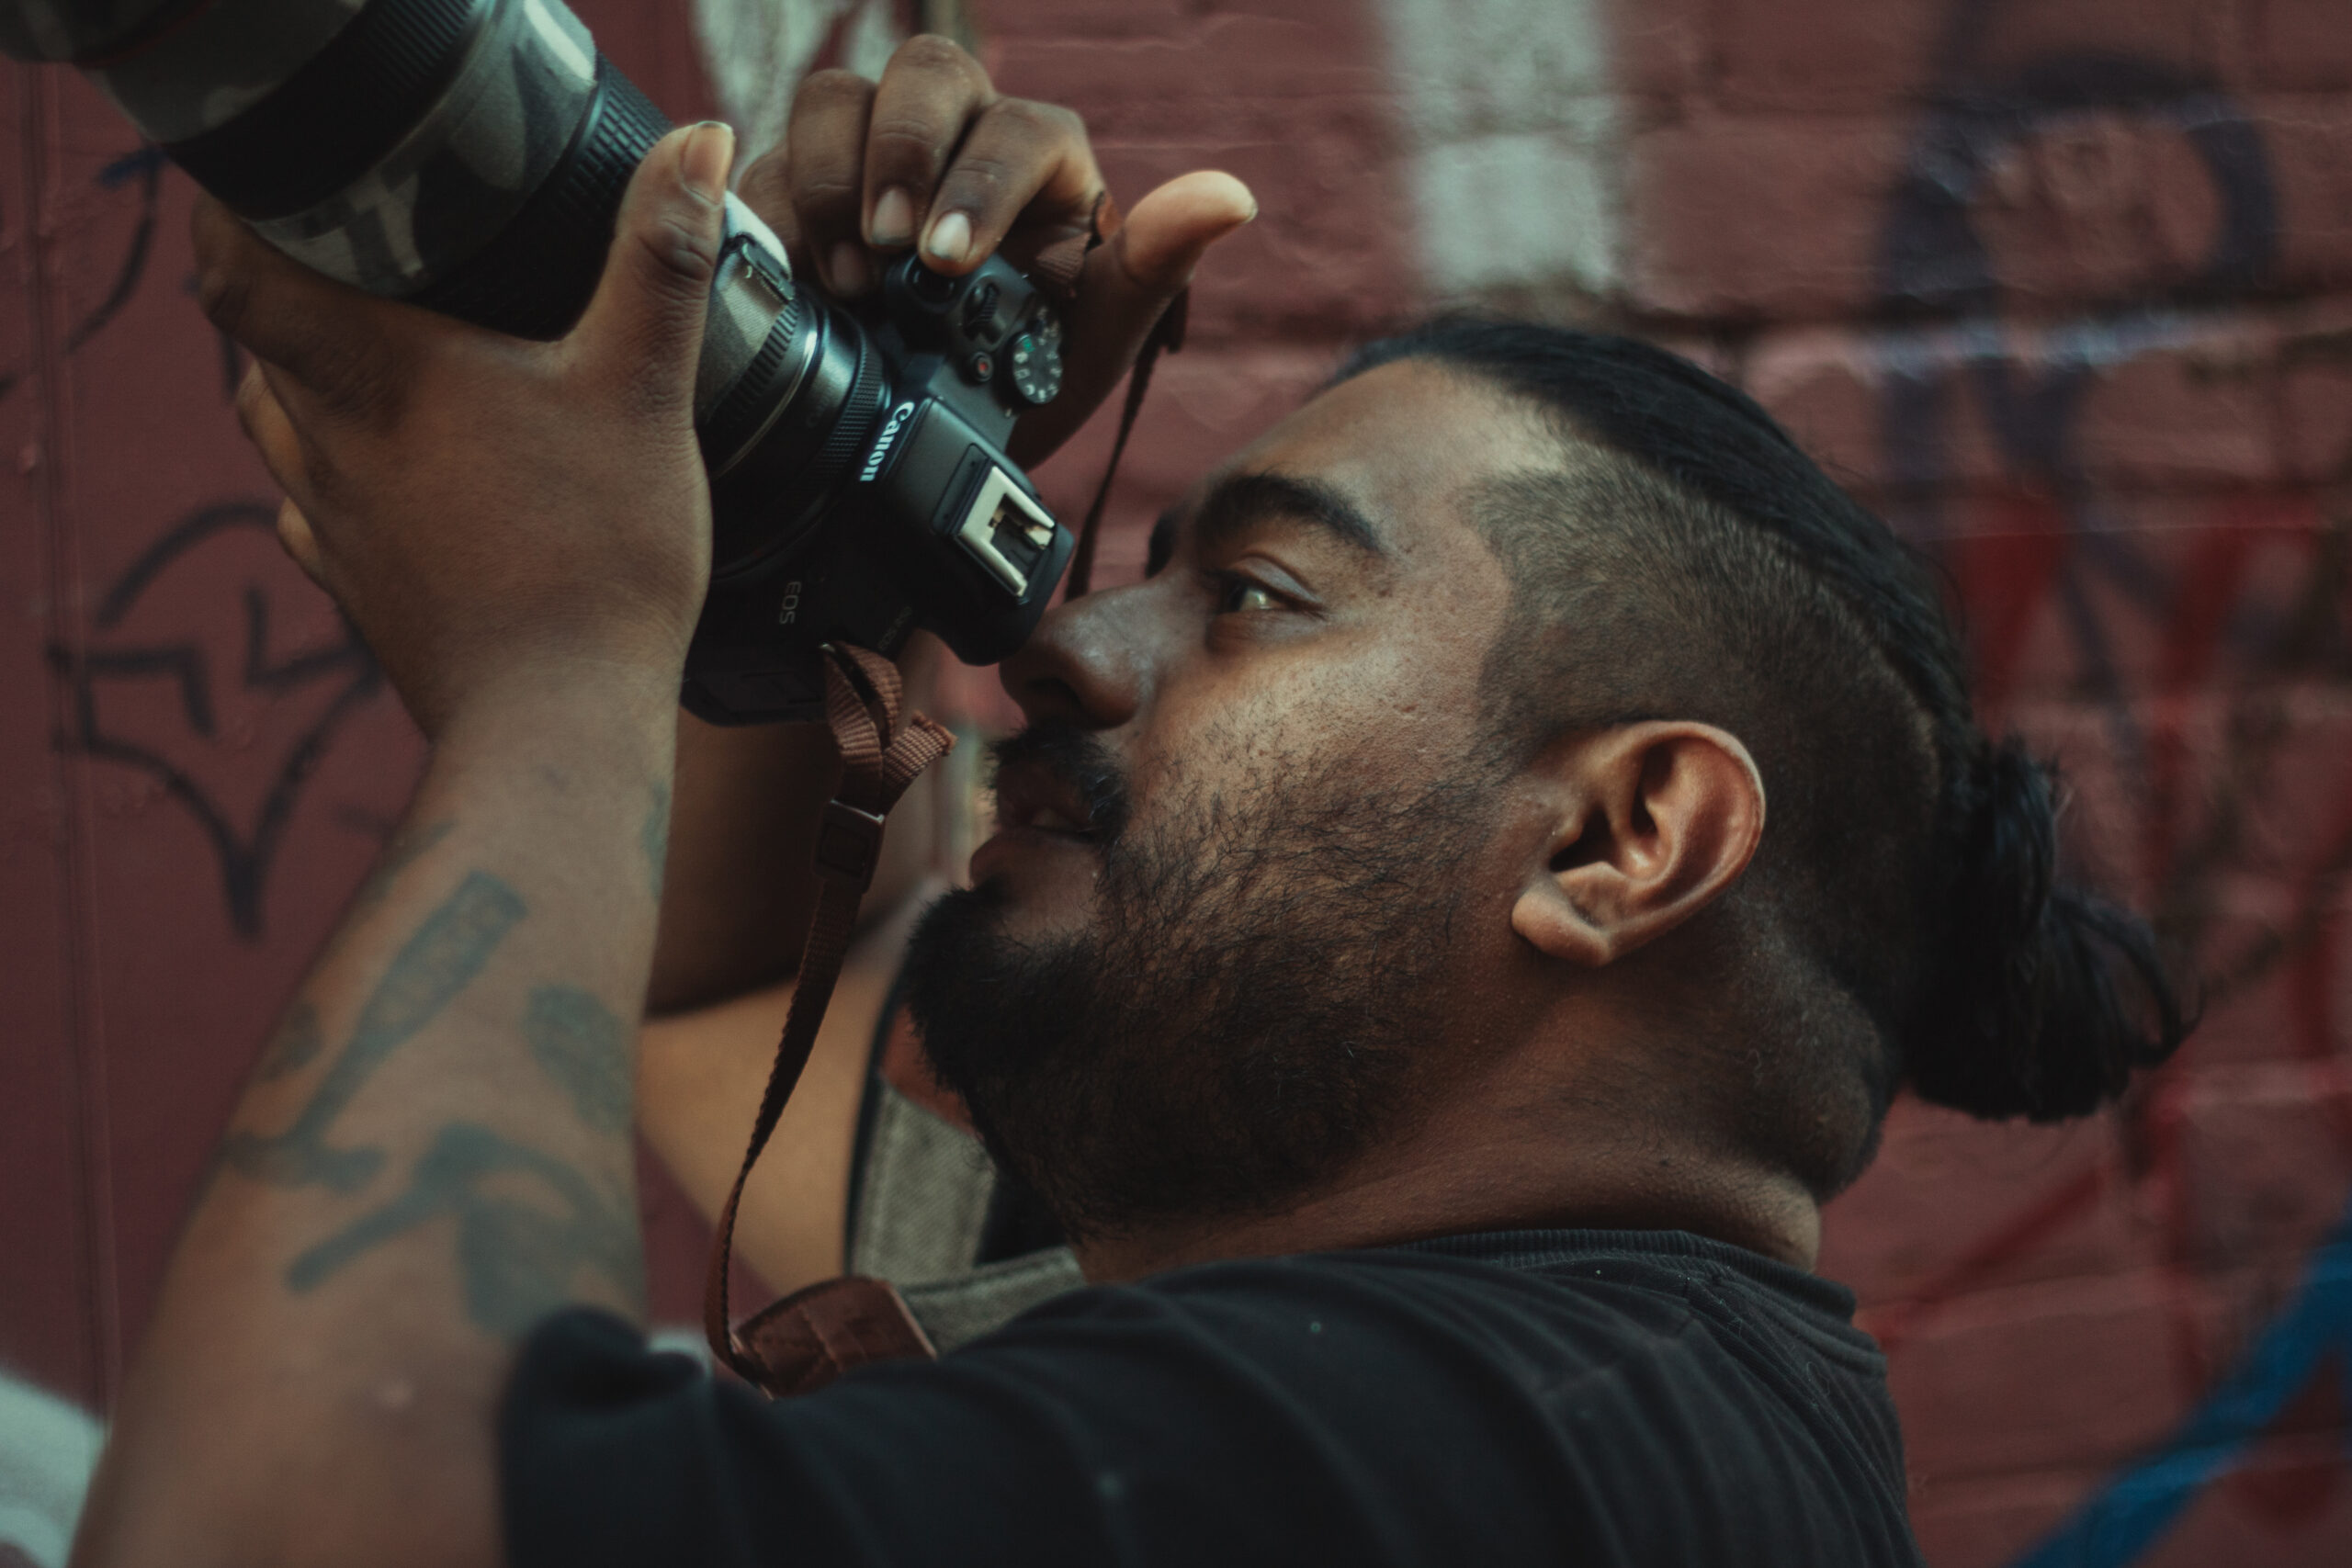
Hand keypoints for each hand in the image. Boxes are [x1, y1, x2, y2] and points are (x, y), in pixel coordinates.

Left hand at [197, 123, 736, 737]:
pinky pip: (318, 515)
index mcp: (374, 373)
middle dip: (302, 294)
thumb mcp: (643, 389)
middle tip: (379, 264)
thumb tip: (699, 139)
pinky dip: (343, 481)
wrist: (559, 725)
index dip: (239, 218)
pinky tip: (408, 481)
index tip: (286, 191)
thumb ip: (661, 259)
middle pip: (261, 344)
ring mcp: (334, 524)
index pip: (239, 271)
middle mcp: (329, 444)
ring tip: (394, 364)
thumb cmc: (595, 560)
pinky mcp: (360, 590)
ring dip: (316, 385)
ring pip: (281, 427)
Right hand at [742, 33, 1255, 465]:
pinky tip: (798, 283)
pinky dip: (774, 217)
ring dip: (832, 180)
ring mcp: (872, 155)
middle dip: (902, 154)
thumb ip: (1157, 264)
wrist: (940, 447)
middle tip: (889, 250)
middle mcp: (958, 136)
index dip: (980, 181)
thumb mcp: (1097, 339)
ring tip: (849, 280)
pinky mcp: (802, 187)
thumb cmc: (1031, 381)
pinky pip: (771, 165)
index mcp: (1042, 159)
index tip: (947, 260)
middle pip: (926, 73)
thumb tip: (1232, 197)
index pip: (1020, 127)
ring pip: (836, 97)